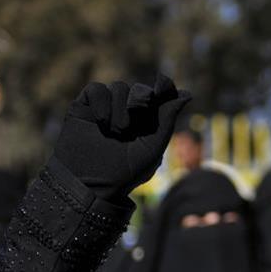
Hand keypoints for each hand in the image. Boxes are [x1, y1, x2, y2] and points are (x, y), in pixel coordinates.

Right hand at [54, 74, 190, 202]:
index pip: (159, 96)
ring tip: (116, 132)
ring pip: (119, 88)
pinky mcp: (84, 107)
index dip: (164, 89)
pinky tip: (102, 122)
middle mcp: (128, 113)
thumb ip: (167, 121)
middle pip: (140, 89)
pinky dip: (102, 102)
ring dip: (120, 108)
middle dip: (141, 99)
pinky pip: (96, 89)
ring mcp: (107, 108)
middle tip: (136, 117)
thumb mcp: (152, 149)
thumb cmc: (125, 173)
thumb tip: (186, 95)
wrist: (90, 183)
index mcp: (148, 122)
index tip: (163, 88)